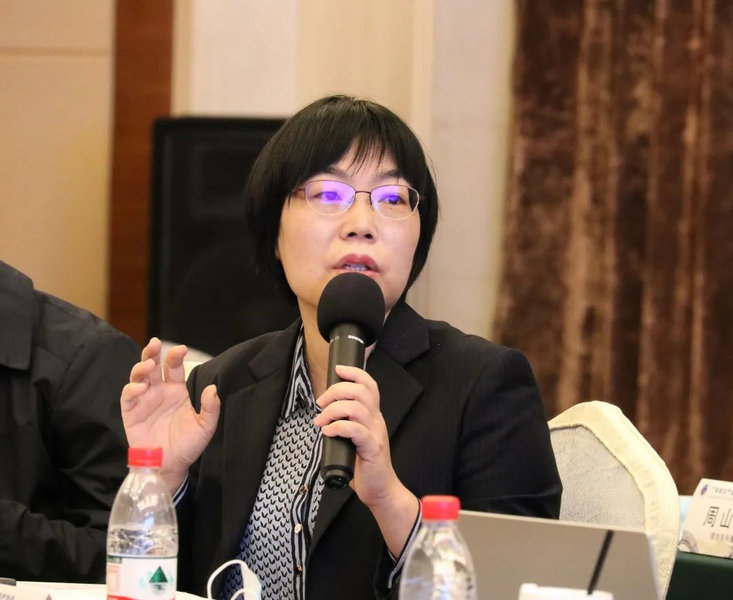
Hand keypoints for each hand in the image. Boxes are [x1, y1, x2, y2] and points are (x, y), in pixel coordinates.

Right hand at [120, 338, 219, 491]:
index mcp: (176, 391)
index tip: (182, 349)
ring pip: (138, 377)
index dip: (176, 356)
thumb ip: (211, 408)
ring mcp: (144, 401)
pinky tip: (141, 387)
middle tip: (156, 343)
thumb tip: (213, 388)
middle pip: (153, 366)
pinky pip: (128, 397)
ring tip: (149, 365)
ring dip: (141, 367)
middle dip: (153, 352)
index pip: (174, 368)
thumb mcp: (205, 426)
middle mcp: (159, 392)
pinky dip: (132, 389)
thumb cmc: (188, 445)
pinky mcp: (131, 413)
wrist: (171, 466)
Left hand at [314, 365, 417, 556]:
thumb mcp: (354, 438)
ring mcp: (375, 434)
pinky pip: (355, 430)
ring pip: (356, 408)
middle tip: (321, 403)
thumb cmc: (364, 465)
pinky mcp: (372, 448)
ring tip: (321, 421)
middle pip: (361, 391)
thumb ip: (345, 424)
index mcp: (373, 415)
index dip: (354, 372)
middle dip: (337, 391)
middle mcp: (376, 420)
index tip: (337, 370)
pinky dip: (338, 427)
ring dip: (333, 410)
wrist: (381, 490)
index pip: (369, 385)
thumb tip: (323, 414)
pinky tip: (328, 432)